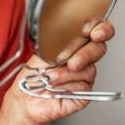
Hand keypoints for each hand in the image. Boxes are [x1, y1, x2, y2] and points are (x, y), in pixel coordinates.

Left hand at [1, 17, 115, 124]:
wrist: (26, 97)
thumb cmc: (33, 74)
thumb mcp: (43, 50)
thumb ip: (62, 41)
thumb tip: (73, 37)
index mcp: (76, 43)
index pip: (97, 29)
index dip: (99, 28)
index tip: (88, 31)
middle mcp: (84, 58)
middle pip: (99, 48)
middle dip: (85, 53)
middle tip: (70, 61)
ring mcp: (86, 76)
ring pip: (90, 69)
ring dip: (67, 74)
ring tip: (52, 77)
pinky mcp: (85, 93)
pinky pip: (83, 86)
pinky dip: (67, 86)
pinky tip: (57, 87)